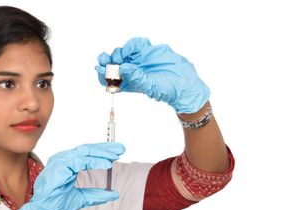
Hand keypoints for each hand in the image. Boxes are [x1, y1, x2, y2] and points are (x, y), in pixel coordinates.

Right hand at [12, 142, 124, 209]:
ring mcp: (59, 163)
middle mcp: (62, 161)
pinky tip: (105, 163)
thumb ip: (96, 195)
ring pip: (84, 152)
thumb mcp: (81, 199)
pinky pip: (79, 161)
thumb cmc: (55, 205)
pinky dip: (94, 161)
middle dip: (105, 149)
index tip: (117, 154)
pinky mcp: (58, 168)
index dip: (102, 152)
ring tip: (115, 156)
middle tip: (120, 149)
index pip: (86, 154)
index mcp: (66, 165)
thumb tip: (112, 194)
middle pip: (86, 150)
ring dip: (101, 153)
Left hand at [95, 37, 209, 113]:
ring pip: (122, 52)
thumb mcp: (150, 87)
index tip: (99, 68)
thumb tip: (123, 67)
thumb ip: (137, 78)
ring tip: (120, 57)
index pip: (109, 78)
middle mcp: (131, 71)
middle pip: (112, 64)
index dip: (102, 73)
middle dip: (107, 61)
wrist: (184, 82)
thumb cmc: (167, 90)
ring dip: (117, 53)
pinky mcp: (147, 51)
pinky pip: (135, 44)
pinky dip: (131, 45)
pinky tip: (130, 50)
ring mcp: (139, 60)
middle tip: (106, 61)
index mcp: (128, 83)